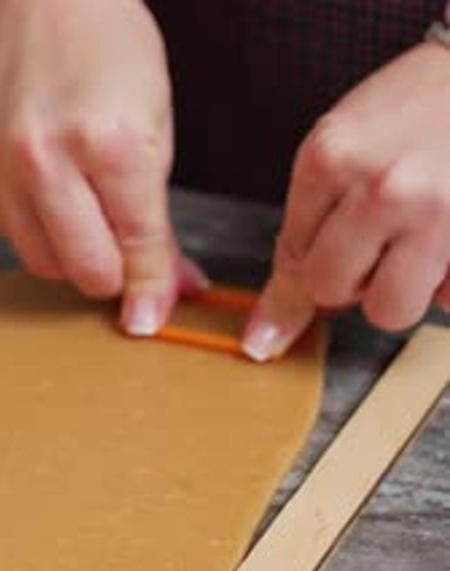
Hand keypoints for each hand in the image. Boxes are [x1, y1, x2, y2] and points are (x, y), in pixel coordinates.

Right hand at [0, 0, 205, 332]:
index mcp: (107, 144)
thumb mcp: (158, 132)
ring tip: (89, 211)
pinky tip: (55, 194)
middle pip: (87, 274)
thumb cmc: (108, 50)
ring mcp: (0, 168)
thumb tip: (171, 289)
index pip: (137, 250)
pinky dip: (41, 231)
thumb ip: (159, 223)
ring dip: (75, 256)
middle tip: (127, 248)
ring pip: (46, 266)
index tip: (152, 316)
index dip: (153, 291)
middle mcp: (44, 159)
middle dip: (116, 273)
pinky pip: (13, 237)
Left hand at [243, 41, 449, 361]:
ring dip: (397, 290)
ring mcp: (433, 216)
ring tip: (416, 243)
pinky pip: (447, 301)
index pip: (292, 256)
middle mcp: (379, 189)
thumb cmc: (414, 108)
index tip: (294, 296)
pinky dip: (446, 282)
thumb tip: (270, 329)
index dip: (311, 260)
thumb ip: (311, 221)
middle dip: (348, 279)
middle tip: (376, 241)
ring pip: (388, 310)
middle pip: (330, 291)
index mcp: (330, 158)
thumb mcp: (344, 142)